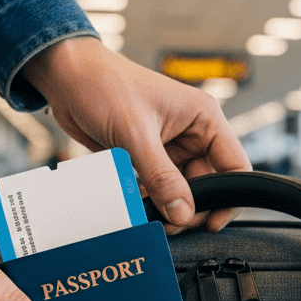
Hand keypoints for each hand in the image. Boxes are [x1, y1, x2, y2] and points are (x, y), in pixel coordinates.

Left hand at [23, 36, 251, 233]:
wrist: (67, 78)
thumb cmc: (104, 85)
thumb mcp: (136, 135)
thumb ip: (161, 178)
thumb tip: (183, 213)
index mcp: (203, 117)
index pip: (234, 165)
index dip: (228, 197)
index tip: (211, 222)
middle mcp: (191, 132)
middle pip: (207, 183)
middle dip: (192, 206)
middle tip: (173, 223)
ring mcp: (170, 145)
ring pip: (182, 188)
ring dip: (170, 205)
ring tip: (154, 217)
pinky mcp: (147, 156)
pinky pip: (158, 187)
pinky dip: (151, 200)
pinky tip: (139, 206)